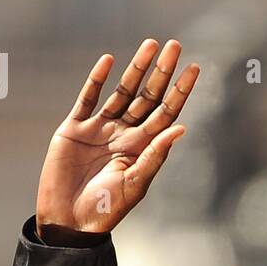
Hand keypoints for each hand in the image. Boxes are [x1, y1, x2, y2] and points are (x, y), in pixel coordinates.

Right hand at [34, 38, 198, 243]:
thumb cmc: (106, 210)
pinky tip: (109, 61)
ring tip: (151, 44)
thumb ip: (156, 156)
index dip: (181, 91)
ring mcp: (100, 129)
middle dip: (162, 72)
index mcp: (144, 149)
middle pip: (148, 96)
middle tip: (176, 45)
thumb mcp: (135, 183)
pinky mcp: (74, 128)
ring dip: (136, 69)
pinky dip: (97, 79)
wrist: (70, 220)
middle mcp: (125, 135)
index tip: (196, 68)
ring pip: (122, 92)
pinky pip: (88, 98)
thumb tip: (181, 128)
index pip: (168, 113)